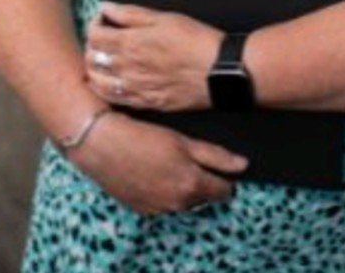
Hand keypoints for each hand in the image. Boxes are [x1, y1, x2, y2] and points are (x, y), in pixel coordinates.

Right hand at [71, 111, 248, 214]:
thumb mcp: (183, 141)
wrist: (102, 144)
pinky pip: (163, 203)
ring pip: (182, 201)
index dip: (224, 177)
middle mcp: (177, 204)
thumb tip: (243, 166)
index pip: (223, 191)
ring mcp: (158, 209)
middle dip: (203, 181)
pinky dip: (164, 191)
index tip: (220, 165)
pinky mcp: (141, 209)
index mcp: (192, 186)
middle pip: (203, 197)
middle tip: (191, 158)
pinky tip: (155, 171)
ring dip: (183, 187)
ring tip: (171, 162)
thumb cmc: (144, 136)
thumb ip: (215, 156)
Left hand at [85, 2, 223, 112]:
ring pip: (98, 82)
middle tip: (102, 39)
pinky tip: (110, 82)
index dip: (94, 24)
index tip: (103, 19)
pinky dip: (105, 89)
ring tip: (102, 60)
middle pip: (92, 59)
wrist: (218, 71)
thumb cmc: (195, 40)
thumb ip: (131, 13)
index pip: (95, 35)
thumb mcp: (164, 18)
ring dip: (94, 69)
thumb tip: (106, 7)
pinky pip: (114, 99)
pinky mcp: (145, 103)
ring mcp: (134, 88)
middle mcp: (127, 68)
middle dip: (91, 46)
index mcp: (131, 42)